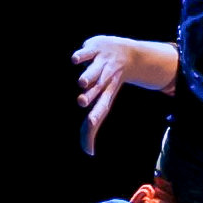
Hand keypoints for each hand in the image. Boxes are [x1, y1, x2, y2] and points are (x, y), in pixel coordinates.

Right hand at [73, 36, 176, 156]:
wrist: (127, 54)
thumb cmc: (109, 84)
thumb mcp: (103, 104)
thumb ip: (92, 130)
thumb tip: (89, 153)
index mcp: (106, 93)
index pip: (101, 107)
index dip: (95, 116)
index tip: (90, 124)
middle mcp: (104, 80)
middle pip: (97, 89)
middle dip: (90, 95)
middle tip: (81, 102)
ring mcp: (101, 64)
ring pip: (94, 71)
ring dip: (89, 76)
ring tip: (82, 82)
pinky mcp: (94, 50)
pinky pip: (87, 53)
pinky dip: (82, 56)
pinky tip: (76, 60)